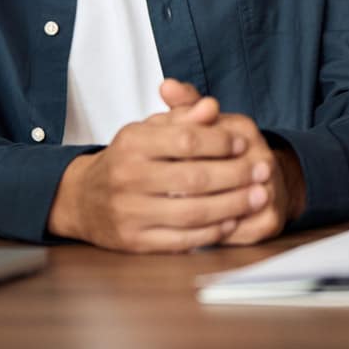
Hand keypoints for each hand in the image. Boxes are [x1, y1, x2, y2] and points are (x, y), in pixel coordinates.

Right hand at [46, 95, 273, 252]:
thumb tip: (212, 106)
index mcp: (131, 143)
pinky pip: (182, 239)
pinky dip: (211, 231)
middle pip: (194, 178)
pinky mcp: (135, 241)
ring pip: (192, 211)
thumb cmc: (125, 159)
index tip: (243, 142)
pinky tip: (232, 221)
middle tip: (263, 170)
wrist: (84, 199)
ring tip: (258, 196)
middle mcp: (128, 177)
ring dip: (232, 205)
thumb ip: (181, 117)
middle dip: (235, 175)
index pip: (185, 140)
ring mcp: (130, 212)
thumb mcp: (146, 130)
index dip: (219, 142)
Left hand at [159, 79, 306, 244]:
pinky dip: (209, 234)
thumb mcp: (204, 123)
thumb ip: (185, 106)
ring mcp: (270, 191)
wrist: (264, 179)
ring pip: (223, 208)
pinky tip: (185, 232)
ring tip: (162, 213)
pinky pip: (235, 232)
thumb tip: (166, 85)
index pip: (200, 140)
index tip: (147, 162)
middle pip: (209, 175)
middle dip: (176, 185)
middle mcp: (262, 159)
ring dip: (191, 213)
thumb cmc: (224, 149)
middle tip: (148, 193)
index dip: (173, 153)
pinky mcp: (270, 222)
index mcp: (243, 129)